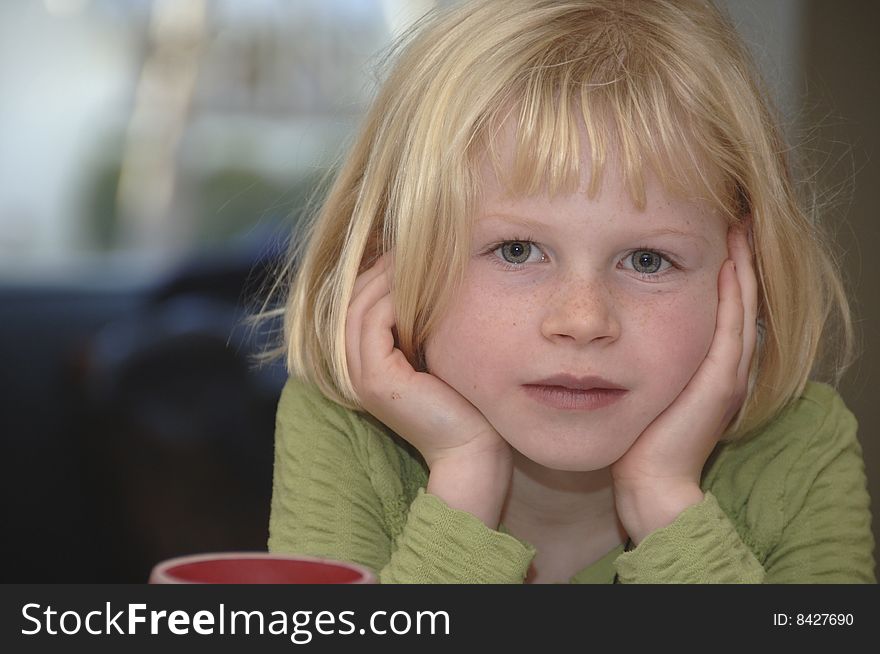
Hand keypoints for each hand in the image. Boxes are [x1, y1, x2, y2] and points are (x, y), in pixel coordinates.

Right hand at [345, 253, 509, 469]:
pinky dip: (391, 297)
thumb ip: (417, 325)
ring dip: (383, 277)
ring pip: (358, 308)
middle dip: (375, 268)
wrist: (473, 447)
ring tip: (409, 254)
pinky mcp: (377, 381)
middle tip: (403, 242)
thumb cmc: (463, 400)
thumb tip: (420, 281)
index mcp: (364, 365)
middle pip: (349, 302)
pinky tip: (416, 281)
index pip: (354, 307)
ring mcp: (361, 378)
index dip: (372, 275)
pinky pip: (373, 323)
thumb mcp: (433, 353)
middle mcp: (354, 372)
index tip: (401, 250)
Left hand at [611, 221, 757, 542]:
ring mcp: (726, 374)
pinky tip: (729, 265)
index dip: (722, 274)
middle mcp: (724, 368)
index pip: (721, 310)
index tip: (712, 238)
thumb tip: (609, 338)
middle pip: (738, 302)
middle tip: (735, 220)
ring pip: (741, 309)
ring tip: (737, 230)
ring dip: (741, 268)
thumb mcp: (640, 390)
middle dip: (737, 261)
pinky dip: (735, 296)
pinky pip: (732, 328)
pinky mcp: (719, 382)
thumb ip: (637, 363)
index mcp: (708, 369)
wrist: (650, 482)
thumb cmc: (636, 440)